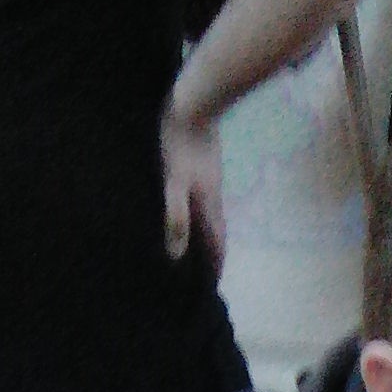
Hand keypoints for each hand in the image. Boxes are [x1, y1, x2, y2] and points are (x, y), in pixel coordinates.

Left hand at [161, 101, 226, 269]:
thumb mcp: (174, 182)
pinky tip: (187, 211)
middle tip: (202, 273)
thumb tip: (176, 255)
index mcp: (209, 206)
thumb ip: (176, 217)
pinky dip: (197, 215)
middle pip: (215, 233)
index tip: (211, 288)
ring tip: (193, 248)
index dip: (215, 267)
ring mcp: (209, 182)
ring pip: (209, 217)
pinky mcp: (202, 168)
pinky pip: (202, 201)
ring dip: (205, 234)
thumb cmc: (181, 144)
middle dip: (211, 254)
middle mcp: (213, 198)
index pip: (216, 244)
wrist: (195, 103)